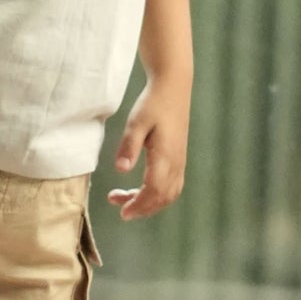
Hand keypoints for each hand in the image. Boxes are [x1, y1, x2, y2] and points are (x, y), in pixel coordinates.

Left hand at [107, 77, 188, 220]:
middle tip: (120, 209)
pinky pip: (173, 185)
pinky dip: (158, 194)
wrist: (173, 87)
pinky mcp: (179, 157)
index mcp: (165, 155)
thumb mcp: (136, 122)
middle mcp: (176, 162)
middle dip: (142, 208)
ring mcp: (180, 160)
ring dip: (150, 203)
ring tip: (126, 199)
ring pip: (169, 193)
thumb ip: (129, 146)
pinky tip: (142, 189)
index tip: (122, 212)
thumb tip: (120, 170)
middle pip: (162, 197)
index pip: (154, 191)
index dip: (139, 205)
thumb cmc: (153, 103)